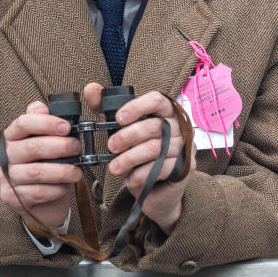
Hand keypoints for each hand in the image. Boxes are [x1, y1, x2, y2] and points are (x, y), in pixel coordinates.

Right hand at [0, 101, 81, 228]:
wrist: (41, 200)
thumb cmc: (45, 164)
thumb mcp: (45, 141)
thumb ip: (44, 123)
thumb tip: (44, 109)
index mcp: (11, 137)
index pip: (23, 123)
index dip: (46, 123)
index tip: (67, 127)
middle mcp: (3, 156)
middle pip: (32, 147)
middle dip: (60, 147)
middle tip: (77, 148)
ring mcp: (5, 178)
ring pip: (35, 172)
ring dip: (61, 171)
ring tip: (77, 172)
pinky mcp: (10, 197)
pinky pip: (36, 192)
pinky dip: (56, 189)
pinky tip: (66, 186)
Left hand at [84, 82, 194, 234]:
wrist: (155, 188)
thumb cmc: (139, 153)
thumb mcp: (120, 129)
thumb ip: (106, 109)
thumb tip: (91, 88)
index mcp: (166, 112)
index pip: (157, 100)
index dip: (137, 107)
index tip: (118, 118)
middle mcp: (180, 126)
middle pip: (154, 126)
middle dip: (127, 137)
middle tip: (111, 147)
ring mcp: (185, 146)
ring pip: (155, 149)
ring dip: (130, 159)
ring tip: (114, 167)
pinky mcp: (186, 167)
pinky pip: (162, 168)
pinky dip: (141, 174)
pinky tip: (131, 178)